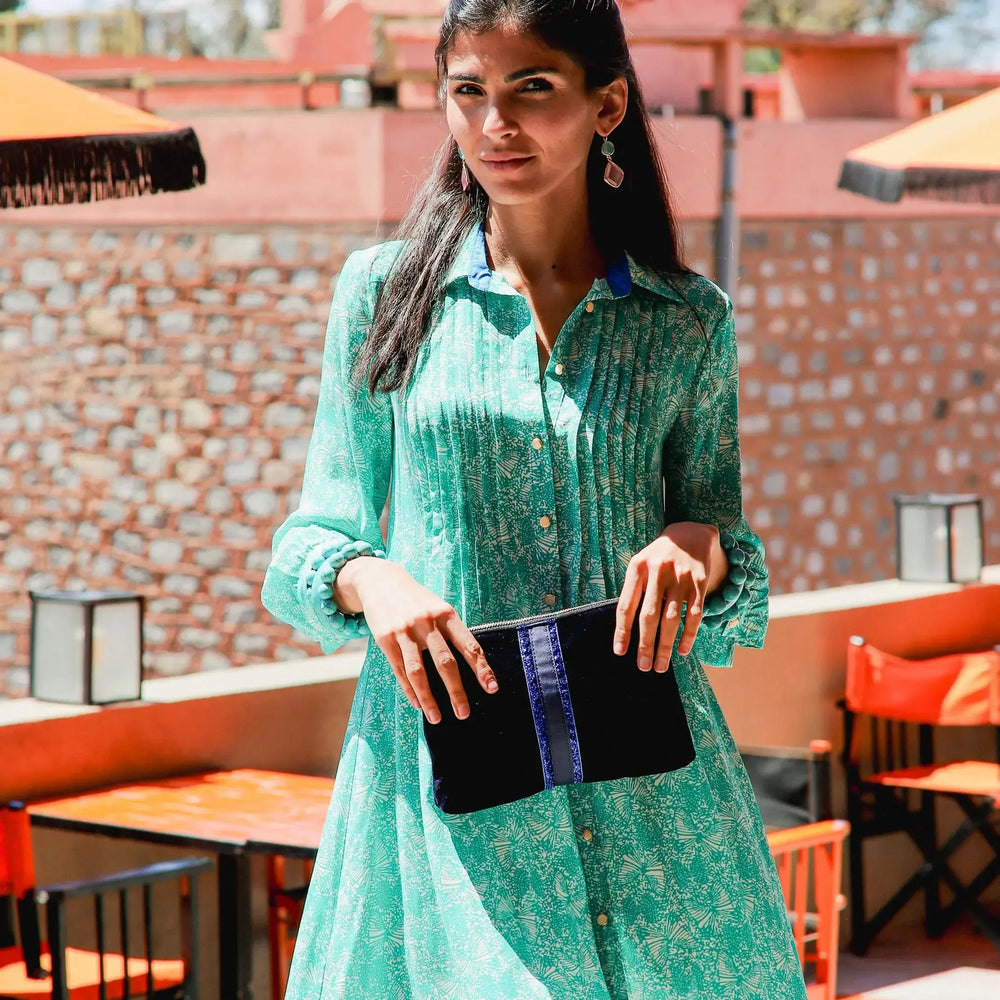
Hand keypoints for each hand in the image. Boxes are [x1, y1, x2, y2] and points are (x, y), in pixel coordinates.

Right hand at [338, 558, 497, 723]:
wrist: (380, 580)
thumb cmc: (417, 600)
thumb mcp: (438, 607)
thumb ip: (452, 631)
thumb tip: (473, 663)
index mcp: (446, 614)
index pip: (468, 645)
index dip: (481, 668)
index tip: (492, 689)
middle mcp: (427, 622)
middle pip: (445, 662)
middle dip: (456, 691)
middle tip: (464, 713)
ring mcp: (405, 631)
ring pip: (419, 672)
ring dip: (429, 698)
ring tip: (437, 718)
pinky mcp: (385, 639)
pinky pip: (400, 670)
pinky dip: (410, 690)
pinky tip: (418, 704)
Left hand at [613, 522, 723, 671]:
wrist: (690, 533)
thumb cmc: (658, 557)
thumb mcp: (640, 564)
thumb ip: (634, 591)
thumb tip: (624, 629)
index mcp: (637, 568)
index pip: (626, 605)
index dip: (622, 631)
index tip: (620, 652)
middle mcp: (658, 571)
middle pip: (649, 615)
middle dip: (645, 644)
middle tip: (643, 666)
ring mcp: (680, 577)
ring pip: (672, 619)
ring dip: (666, 645)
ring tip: (660, 665)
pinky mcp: (699, 582)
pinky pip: (694, 614)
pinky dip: (688, 635)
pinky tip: (682, 650)